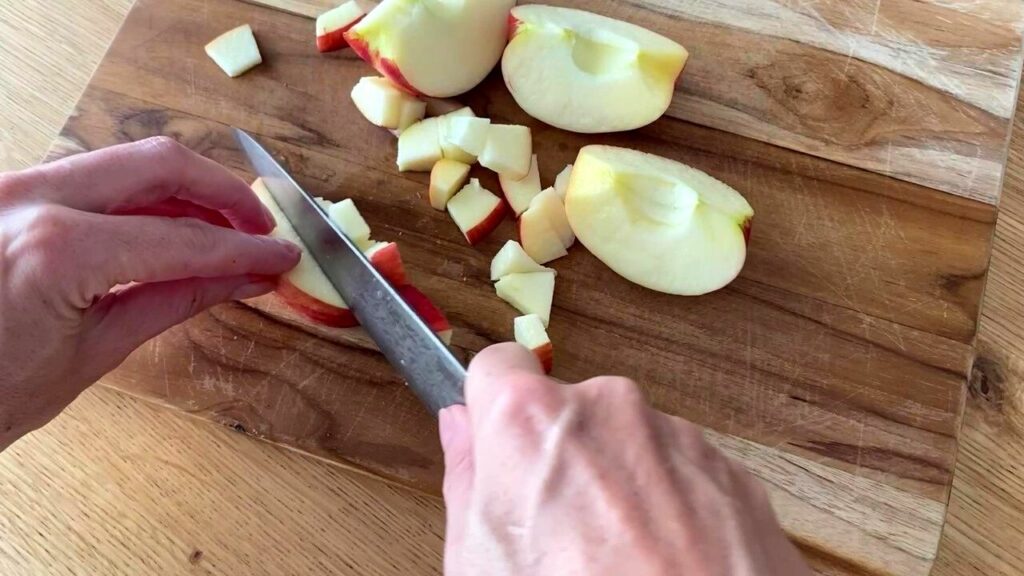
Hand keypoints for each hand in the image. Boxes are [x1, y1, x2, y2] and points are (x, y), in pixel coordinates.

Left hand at [0, 137, 299, 449]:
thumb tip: (240, 279)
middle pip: (159, 164)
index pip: (184, 238)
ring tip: (224, 232)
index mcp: (56, 250)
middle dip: (223, 193)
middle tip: (260, 228)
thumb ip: (175, 300)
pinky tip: (171, 229)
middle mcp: (29, 200)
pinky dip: (140, 200)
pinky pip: (89, 180)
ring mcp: (10, 190)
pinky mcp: (5, 196)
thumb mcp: (92, 354)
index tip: (282, 254)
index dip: (245, 249)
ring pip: (123, 162)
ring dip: (184, 191)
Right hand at [439, 343, 811, 575]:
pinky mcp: (730, 472)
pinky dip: (670, 509)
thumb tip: (460, 432)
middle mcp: (611, 408)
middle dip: (560, 456)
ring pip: (627, 443)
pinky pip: (680, 473)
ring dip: (618, 486)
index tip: (494, 442)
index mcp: (533, 420)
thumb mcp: (481, 565)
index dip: (491, 408)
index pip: (497, 365)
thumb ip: (466, 479)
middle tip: (556, 533)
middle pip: (568, 409)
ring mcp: (678, 437)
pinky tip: (661, 566)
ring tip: (616, 563)